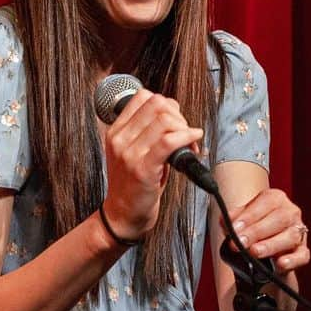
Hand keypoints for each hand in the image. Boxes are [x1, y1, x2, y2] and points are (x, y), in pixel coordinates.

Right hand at [100, 89, 203, 240]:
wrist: (124, 214)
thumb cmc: (134, 183)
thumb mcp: (135, 151)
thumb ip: (148, 131)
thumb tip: (176, 113)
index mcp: (116, 130)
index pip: (144, 97)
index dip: (167, 104)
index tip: (177, 121)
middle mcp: (119, 138)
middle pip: (157, 104)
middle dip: (179, 115)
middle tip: (186, 134)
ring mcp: (129, 153)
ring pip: (165, 120)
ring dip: (186, 129)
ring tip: (191, 145)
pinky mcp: (142, 169)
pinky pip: (169, 141)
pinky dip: (187, 137)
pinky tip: (194, 142)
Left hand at [226, 188, 310, 272]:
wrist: (265, 248)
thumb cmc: (253, 229)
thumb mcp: (241, 220)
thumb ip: (232, 219)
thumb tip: (226, 222)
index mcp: (276, 199)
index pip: (266, 202)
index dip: (250, 216)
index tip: (234, 229)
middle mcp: (291, 213)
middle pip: (280, 218)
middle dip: (257, 231)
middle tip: (240, 242)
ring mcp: (299, 232)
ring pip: (291, 237)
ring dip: (271, 245)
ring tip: (254, 252)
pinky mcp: (303, 252)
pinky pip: (302, 256)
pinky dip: (292, 260)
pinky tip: (280, 263)